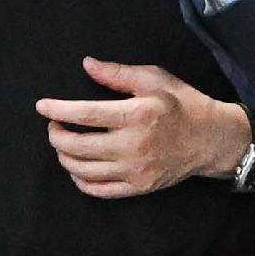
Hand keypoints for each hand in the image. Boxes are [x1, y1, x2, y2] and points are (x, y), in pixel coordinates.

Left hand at [39, 57, 245, 199]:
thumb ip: (118, 74)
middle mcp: (133, 146)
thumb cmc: (182, 104)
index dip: (58, 110)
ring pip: (83, 170)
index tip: (42, 107)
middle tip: (54, 126)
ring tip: (64, 144)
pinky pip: (98, 190)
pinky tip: (78, 167)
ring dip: (64, 157)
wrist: (212, 139)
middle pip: (78, 146)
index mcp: (136, 115)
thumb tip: (87, 65)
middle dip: (56, 136)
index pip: (85, 114)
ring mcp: (135, 171)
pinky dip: (80, 181)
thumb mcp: (154, 79)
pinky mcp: (138, 187)